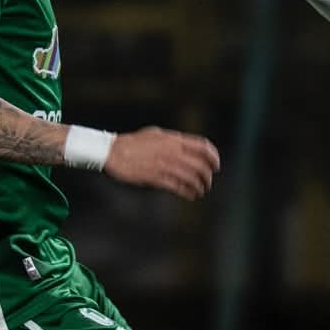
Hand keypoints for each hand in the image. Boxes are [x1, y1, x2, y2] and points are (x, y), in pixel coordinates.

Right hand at [105, 128, 220, 200]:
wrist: (113, 152)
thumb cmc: (133, 142)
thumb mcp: (156, 134)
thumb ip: (173, 140)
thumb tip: (185, 145)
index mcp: (174, 140)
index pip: (203, 147)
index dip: (214, 157)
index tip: (216, 165)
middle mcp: (173, 152)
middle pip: (201, 165)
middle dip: (208, 175)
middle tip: (208, 181)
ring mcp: (165, 165)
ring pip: (192, 178)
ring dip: (200, 186)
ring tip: (201, 191)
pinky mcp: (156, 178)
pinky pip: (178, 187)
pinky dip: (188, 193)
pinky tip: (191, 196)